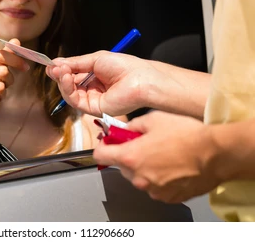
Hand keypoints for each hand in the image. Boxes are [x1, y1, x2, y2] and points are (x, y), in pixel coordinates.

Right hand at [46, 51, 164, 116]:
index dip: (62, 70)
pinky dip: (68, 90)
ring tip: (60, 72)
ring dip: (63, 82)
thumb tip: (56, 63)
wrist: (139, 79)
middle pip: (69, 85)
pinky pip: (75, 101)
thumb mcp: (95, 60)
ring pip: (70, 94)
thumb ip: (75, 63)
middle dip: (60, 75)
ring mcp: (92, 100)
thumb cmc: (123, 66)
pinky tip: (67, 78)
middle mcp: (92, 89)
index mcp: (94, 77)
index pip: (73, 75)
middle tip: (54, 68)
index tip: (51, 65)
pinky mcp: (93, 109)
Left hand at [93, 111, 220, 202]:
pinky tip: (172, 167)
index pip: (100, 156)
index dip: (103, 146)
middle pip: (121, 166)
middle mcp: (138, 177)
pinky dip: (158, 178)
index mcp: (130, 157)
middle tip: (144, 144)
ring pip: (138, 177)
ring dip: (144, 168)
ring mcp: (152, 190)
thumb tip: (124, 130)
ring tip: (163, 155)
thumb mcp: (155, 119)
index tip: (109, 142)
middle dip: (128, 155)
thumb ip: (132, 126)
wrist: (216, 154)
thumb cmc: (186, 135)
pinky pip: (154, 187)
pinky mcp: (167, 197)